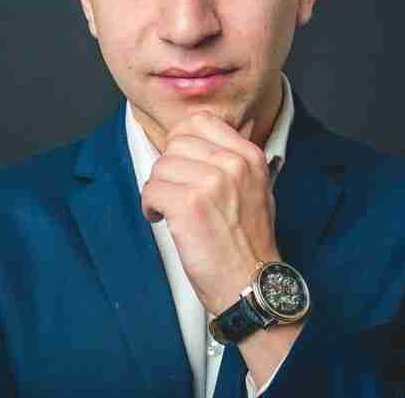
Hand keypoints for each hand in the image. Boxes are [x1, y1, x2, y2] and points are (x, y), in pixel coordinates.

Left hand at [140, 111, 278, 314]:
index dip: (181, 143)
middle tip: (175, 192)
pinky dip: (149, 206)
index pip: (199, 121)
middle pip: (175, 143)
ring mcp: (212, 182)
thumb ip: (229, 160)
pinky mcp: (189, 204)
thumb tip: (190, 141)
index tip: (182, 166)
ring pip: (160, 166)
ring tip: (170, 210)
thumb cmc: (247, 241)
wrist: (250, 282)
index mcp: (249, 155)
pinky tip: (161, 219)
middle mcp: (233, 163)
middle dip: (169, 169)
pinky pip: (150, 189)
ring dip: (158, 189)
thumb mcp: (255, 188)